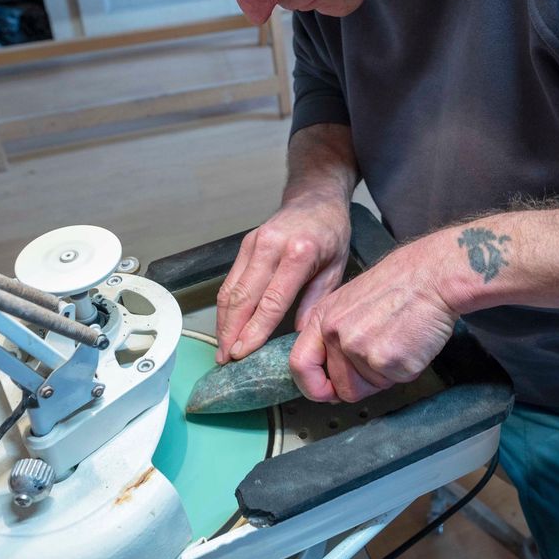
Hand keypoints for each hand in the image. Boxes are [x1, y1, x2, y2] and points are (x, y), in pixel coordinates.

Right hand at [215, 194, 350, 362]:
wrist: (316, 197)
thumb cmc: (331, 232)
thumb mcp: (336, 267)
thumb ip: (317, 300)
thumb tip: (301, 336)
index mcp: (298, 254)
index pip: (270, 301)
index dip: (253, 330)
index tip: (242, 354)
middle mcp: (270, 246)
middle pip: (242, 297)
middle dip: (230, 332)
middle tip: (225, 360)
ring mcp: (254, 244)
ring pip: (230, 290)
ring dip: (223, 322)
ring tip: (222, 350)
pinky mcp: (245, 245)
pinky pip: (230, 280)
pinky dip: (225, 307)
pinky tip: (225, 326)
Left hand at [289, 237, 458, 402]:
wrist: (432, 276)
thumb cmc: (401, 283)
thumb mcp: (351, 301)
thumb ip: (335, 335)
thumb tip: (331, 374)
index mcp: (323, 318)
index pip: (300, 365)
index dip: (313, 387)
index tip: (327, 392)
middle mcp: (336, 334)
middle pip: (341, 386)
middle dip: (363, 382)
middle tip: (382, 355)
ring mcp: (360, 349)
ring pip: (368, 389)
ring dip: (384, 376)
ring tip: (397, 342)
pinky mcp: (387, 361)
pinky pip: (394, 382)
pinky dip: (406, 369)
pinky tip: (410, 343)